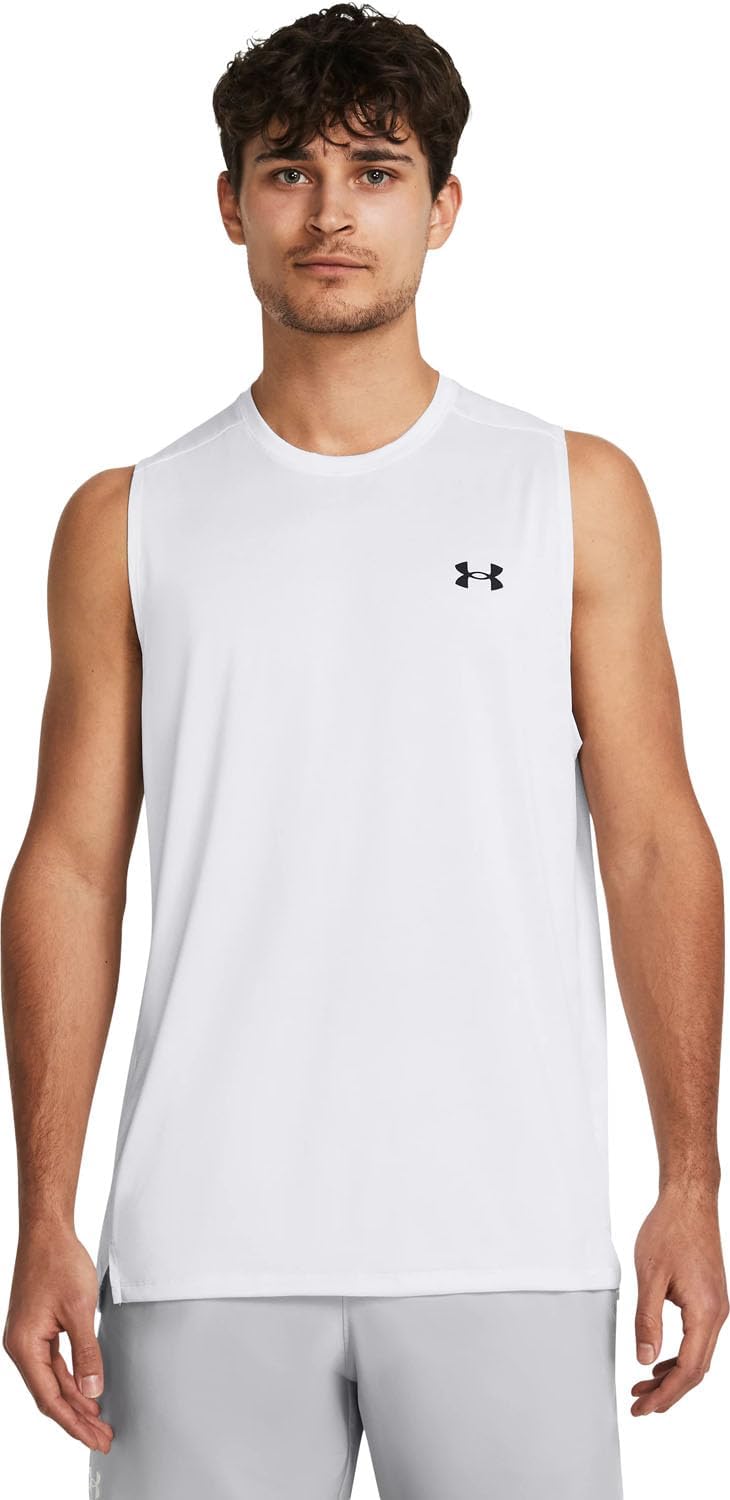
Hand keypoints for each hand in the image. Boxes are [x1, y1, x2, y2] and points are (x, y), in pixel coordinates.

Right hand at [2, 1222, 113, 1451]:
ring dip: (76, 1401)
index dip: (74, 1423)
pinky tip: (87, 1391)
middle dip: (77, 1419)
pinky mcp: (38, 1329)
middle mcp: (21, 1346)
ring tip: (98, 1421)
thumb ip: (87, 1354)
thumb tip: (92, 1391)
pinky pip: (54, 1364)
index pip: (50, 1398)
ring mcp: (29, 1338)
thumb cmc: (58, 1263)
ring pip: (53, 1381)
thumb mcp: (79, 1310)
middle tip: (102, 1438)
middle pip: (50, 1395)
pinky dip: (72, 1379)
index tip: (94, 1439)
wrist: (47, 1232)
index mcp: (25, 1346)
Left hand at [631, 1181, 728, 1414]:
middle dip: (668, 1392)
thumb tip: (644, 1359)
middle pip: (696, 1370)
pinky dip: (679, 1355)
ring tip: (643, 1386)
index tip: (643, 1409)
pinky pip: (698, 1339)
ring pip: (698, 1356)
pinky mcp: (710, 1299)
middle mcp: (718, 1314)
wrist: (689, 1200)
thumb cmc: (670, 1230)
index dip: (665, 1395)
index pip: (688, 1370)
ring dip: (672, 1376)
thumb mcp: (650, 1276)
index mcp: (705, 1312)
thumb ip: (647, 1320)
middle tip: (639, 1406)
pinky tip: (659, 1359)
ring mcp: (716, 1307)